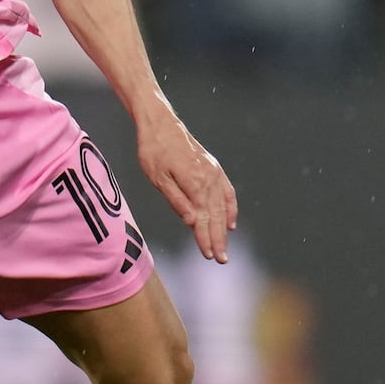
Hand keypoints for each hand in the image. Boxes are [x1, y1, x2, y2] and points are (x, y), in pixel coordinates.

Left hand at [138, 109, 237, 263]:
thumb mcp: (158, 178)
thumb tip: (191, 221)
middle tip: (221, 260)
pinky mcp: (213, 168)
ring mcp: (213, 172)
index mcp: (194, 182)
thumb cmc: (154, 151)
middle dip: (218, 238)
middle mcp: (208, 178)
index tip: (210, 255)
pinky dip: (230, 208)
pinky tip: (230, 222)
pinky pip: (226, 192)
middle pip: (216, 215)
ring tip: (224, 246)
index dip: (206, 238)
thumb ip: (176, 200)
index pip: (203, 218)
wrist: (161, 123)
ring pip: (222, 206)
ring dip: (224, 228)